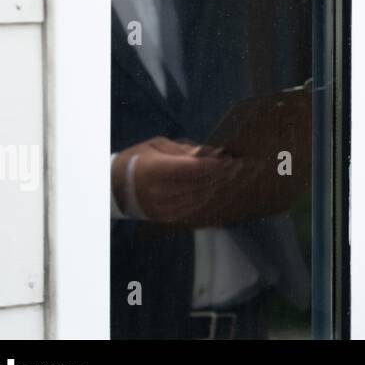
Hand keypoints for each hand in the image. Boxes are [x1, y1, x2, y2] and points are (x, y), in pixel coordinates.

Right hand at [112, 136, 299, 226]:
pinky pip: (197, 210)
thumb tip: (214, 153)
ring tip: (245, 178)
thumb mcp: (158, 146)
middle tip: (251, 168)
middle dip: (228, 176)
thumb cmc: (137, 160)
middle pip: (203, 185)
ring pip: (204, 199)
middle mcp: (161, 193)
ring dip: (225, 189)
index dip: (218, 165)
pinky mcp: (168, 218)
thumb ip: (186, 152)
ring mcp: (164, 209)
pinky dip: (215, 200)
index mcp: (156, 171)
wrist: (113, 188)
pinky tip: (229, 193)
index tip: (237, 159)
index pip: (195, 170)